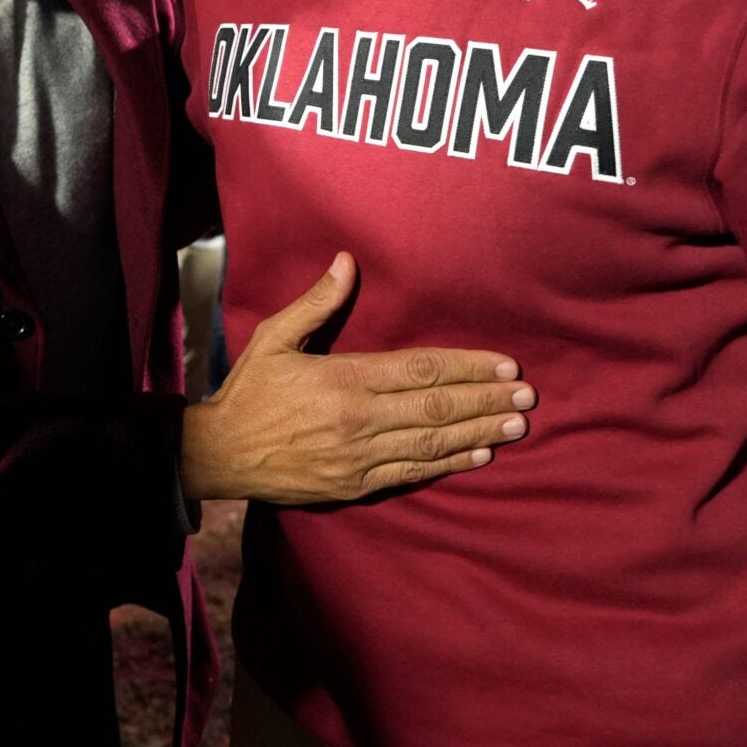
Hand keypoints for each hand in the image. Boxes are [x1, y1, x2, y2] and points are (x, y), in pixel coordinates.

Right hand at [179, 252, 531, 504]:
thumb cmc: (248, 392)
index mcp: (343, 379)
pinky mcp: (356, 484)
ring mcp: (359, 455)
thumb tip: (346, 262)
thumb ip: (316, 303)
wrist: (219, 454)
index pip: (419, 370)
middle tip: (527, 395)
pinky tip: (478, 454)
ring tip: (516, 424)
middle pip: (436, 408)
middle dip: (485, 399)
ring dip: (479, 432)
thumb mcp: (274, 338)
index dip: (467, 367)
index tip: (504, 365)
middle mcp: (358, 419)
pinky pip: (412, 473)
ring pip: (432, 443)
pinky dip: (449, 464)